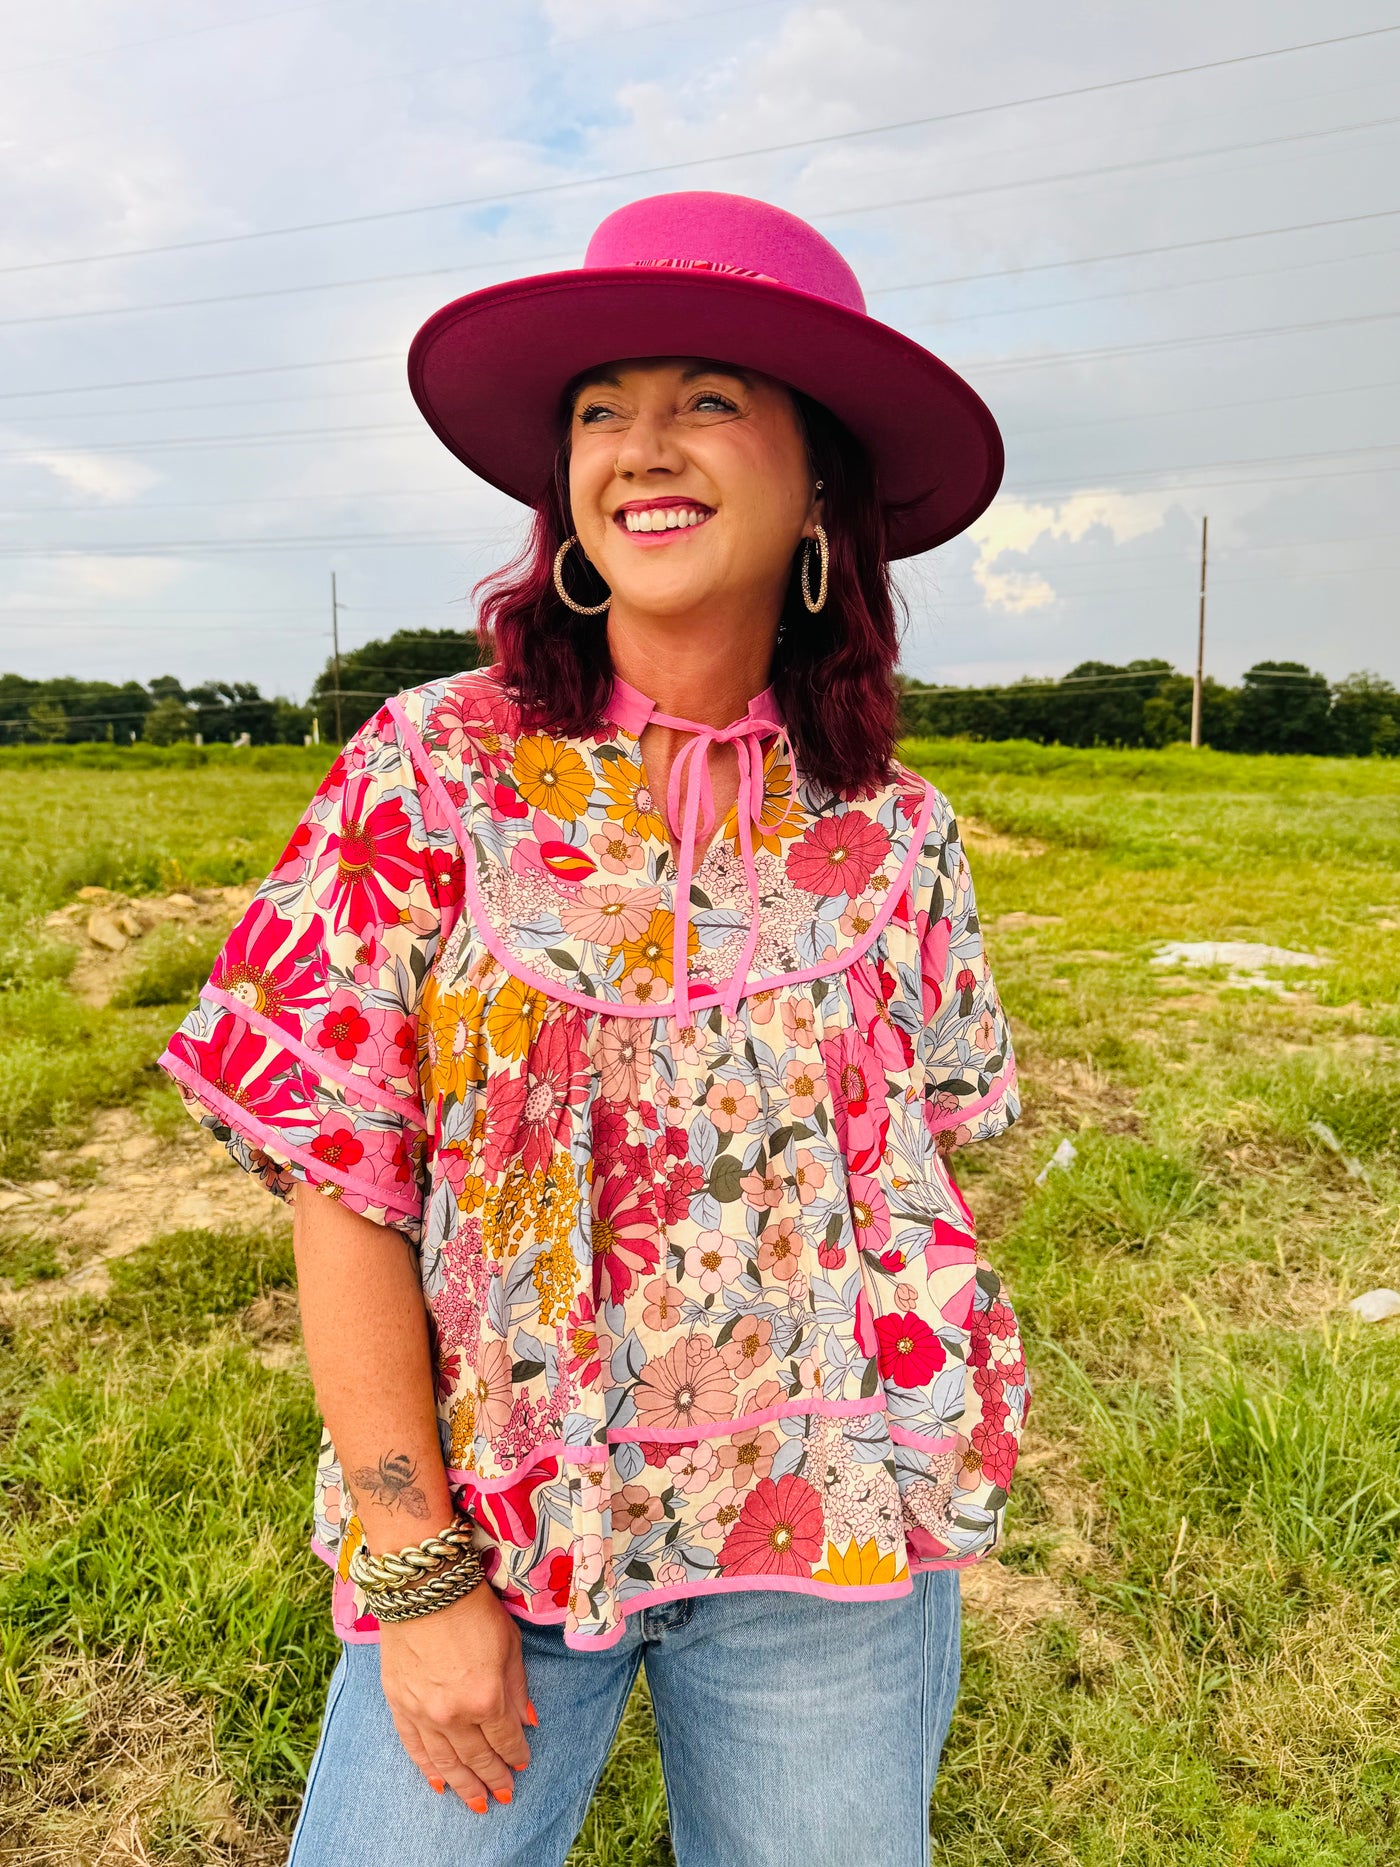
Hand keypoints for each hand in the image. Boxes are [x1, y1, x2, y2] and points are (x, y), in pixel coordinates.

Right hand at [379, 1583, 534, 1812]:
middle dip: (492, 1779)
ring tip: (475, 1803)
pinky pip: (414, 1747)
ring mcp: (423, 1713)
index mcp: (487, 1699)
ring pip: (446, 1762)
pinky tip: (438, 1784)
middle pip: (477, 1758)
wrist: (423, 1587)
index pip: (506, 1740)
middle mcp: (454, 1715)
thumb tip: (528, 1723)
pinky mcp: (399, 1705)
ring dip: (463, 1784)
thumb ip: (518, 1689)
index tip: (522, 1765)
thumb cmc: (474, 1609)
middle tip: (502, 1797)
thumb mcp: (510, 1644)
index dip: (516, 1756)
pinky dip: (427, 1768)